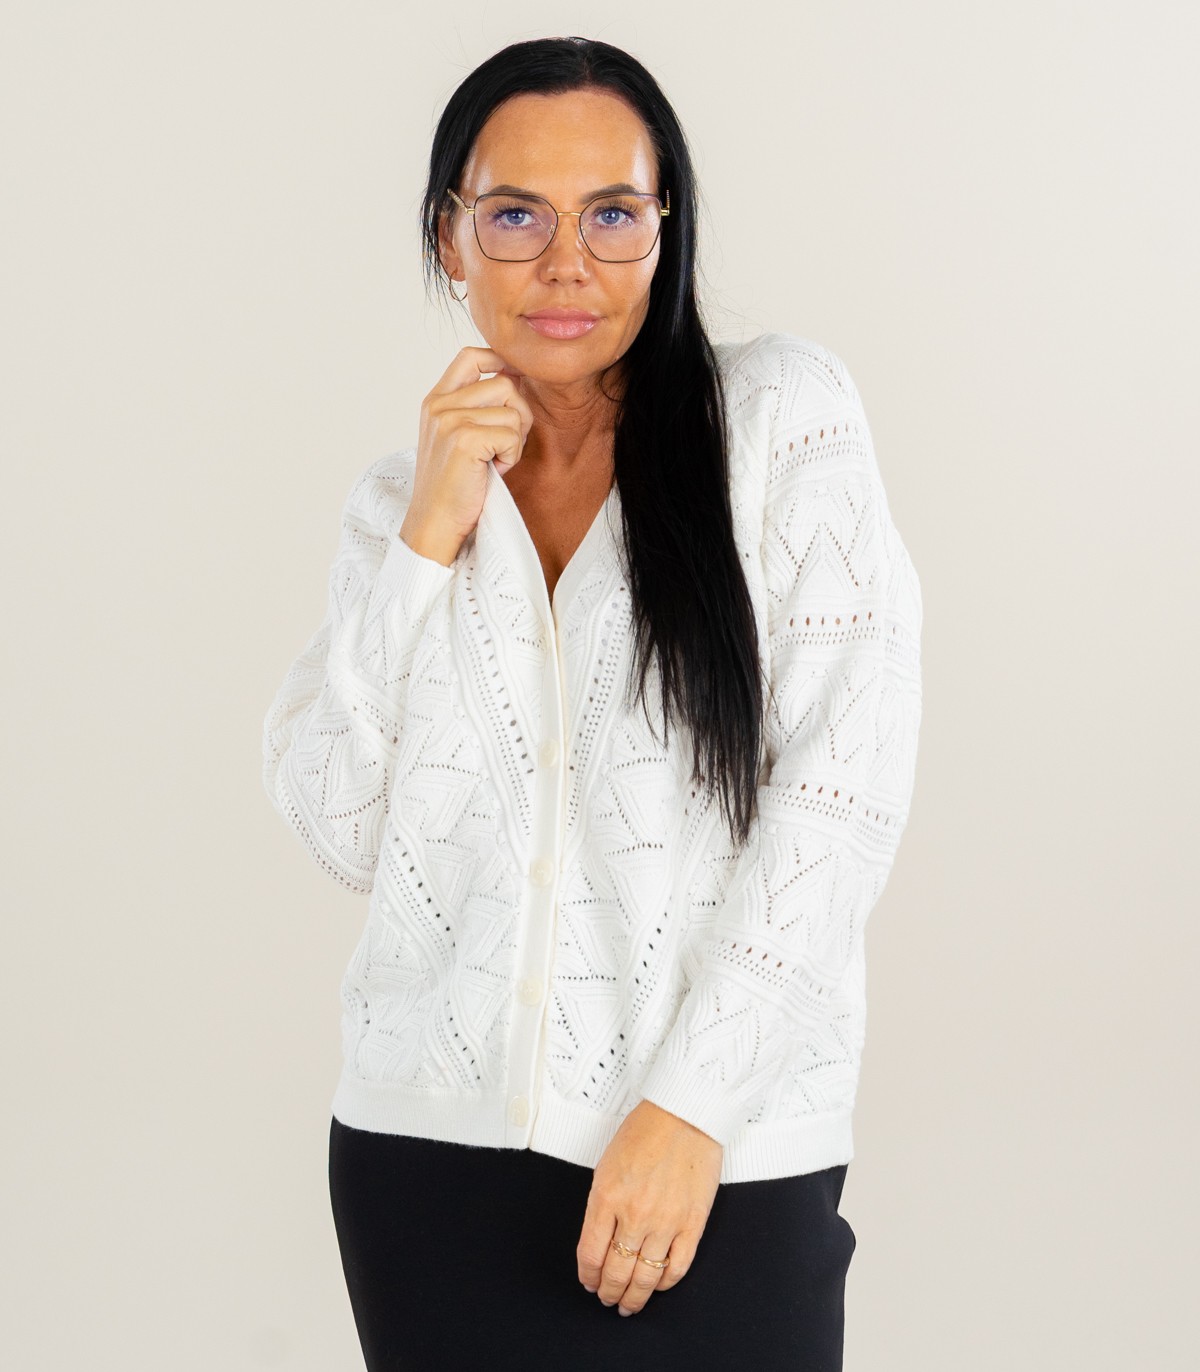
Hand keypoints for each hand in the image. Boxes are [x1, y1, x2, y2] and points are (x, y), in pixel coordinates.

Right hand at [400, 346, 534, 564]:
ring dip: (515, 440)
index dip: (500, 361)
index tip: (515, 382)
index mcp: (435, 401)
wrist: (435, 524)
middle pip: (505, 383)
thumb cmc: (453, 487)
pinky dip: (513, 457)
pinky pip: (513, 435)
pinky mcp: (465, 440)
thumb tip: (516, 379)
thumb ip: (474, 409)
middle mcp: (440, 405)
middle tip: (505, 445)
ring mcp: (450, 420)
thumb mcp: (456, 438)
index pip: (471, 356)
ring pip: (514, 410)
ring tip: (494, 461)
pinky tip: (494, 470)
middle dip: (519, 415)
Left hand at [577, 1099, 722, 1316]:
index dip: (587, 1276)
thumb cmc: (647, 1130)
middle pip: (615, 1271)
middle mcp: (634, 1214)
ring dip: (635, 1296)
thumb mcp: (607, 1164)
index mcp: (607, 1196)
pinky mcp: (692, 1224)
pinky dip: (665, 1283)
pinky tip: (658, 1285)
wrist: (685, 1113)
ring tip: (630, 1303)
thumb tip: (599, 1239)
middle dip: (608, 1291)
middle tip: (607, 1297)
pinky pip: (677, 1267)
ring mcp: (665, 1222)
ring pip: (645, 1277)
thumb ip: (602, 1203)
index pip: (590, 1254)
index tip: (588, 1282)